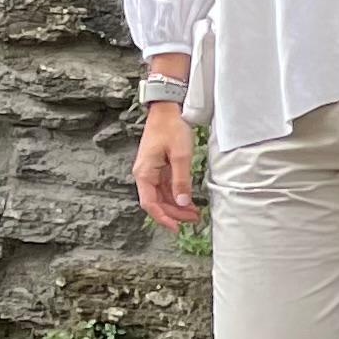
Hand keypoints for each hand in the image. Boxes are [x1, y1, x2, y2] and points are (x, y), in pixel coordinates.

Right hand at [134, 105, 199, 229]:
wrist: (166, 110)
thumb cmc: (171, 129)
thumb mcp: (180, 156)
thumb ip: (181, 180)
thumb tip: (182, 202)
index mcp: (144, 173)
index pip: (150, 203)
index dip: (163, 217)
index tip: (176, 228)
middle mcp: (144, 174)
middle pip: (157, 202)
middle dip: (174, 213)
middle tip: (193, 219)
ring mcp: (151, 171)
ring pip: (162, 196)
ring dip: (176, 205)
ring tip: (194, 213)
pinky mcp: (158, 167)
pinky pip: (165, 187)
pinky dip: (176, 195)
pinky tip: (188, 200)